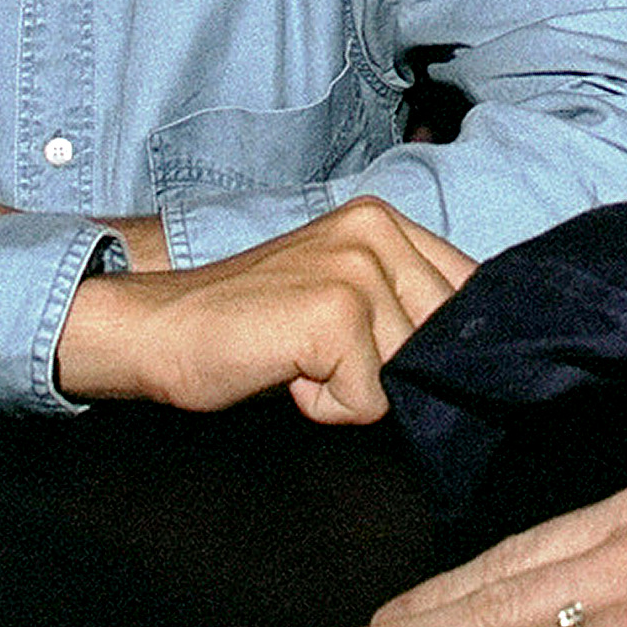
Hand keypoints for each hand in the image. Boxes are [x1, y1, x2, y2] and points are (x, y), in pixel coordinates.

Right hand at [55, 197, 471, 424]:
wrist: (157, 328)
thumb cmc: (246, 322)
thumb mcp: (338, 287)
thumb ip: (401, 298)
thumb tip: (470, 348)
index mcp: (382, 219)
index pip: (469, 290)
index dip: (442, 342)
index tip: (385, 351)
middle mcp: (376, 231)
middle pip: (442, 338)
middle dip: (389, 368)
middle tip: (320, 352)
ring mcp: (357, 269)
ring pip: (407, 373)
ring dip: (352, 388)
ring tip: (297, 358)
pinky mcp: (336, 316)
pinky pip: (368, 401)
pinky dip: (326, 406)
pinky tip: (285, 373)